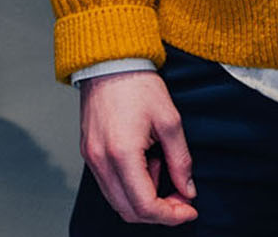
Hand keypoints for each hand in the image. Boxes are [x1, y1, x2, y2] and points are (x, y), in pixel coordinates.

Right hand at [77, 70, 195, 225]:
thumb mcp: (170, 121)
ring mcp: (91, 157)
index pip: (145, 205)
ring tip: (161, 168)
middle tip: (181, 198)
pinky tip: (145, 163)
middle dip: (159, 212)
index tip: (189, 210)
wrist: (109, 61)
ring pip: (117, 201)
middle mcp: (101, 160)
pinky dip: (130, 186)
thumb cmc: (137, 84)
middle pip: (129, 210)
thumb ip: (181, 161)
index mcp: (122, 153)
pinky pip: (109, 185)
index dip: (171, 216)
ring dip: (144, 199)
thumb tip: (187, 190)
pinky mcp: (88, 152)